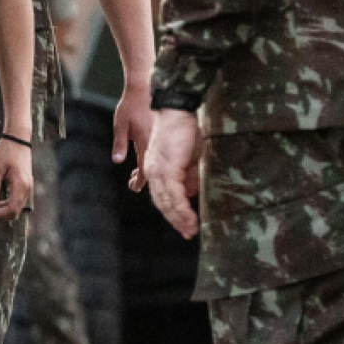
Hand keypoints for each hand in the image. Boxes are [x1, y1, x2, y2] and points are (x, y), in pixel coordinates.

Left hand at [0, 137, 32, 221]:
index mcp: (20, 185)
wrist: (18, 139)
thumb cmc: (7, 151)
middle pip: (15, 211)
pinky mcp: (25, 184)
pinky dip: (7, 203)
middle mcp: (26, 188)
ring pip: (16, 206)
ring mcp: (27, 186)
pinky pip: (17, 199)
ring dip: (2, 210)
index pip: (12, 209)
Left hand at [116, 77, 154, 190]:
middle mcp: (155, 142)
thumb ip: (119, 143)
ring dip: (147, 168)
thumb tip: (117, 161)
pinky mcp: (162, 132)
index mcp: (144, 142)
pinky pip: (159, 150)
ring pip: (156, 159)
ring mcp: (160, 137)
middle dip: (143, 178)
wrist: (148, 86)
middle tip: (133, 183)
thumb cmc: (132, 104)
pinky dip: (153, 157)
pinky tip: (146, 157)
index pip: (144, 169)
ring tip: (136, 173)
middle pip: (152, 167)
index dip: (140, 181)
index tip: (133, 188)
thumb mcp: (121, 124)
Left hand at [143, 107, 202, 238]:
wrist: (177, 110)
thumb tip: (190, 190)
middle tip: (187, 233)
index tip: (182, 224)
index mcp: (155, 168)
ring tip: (191, 230)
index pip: (161, 195)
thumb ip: (187, 174)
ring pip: (167, 202)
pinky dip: (182, 209)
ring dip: (179, 219)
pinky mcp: (167, 169)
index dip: (172, 211)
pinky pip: (174, 195)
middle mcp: (153, 171)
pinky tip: (189, 219)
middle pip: (162, 203)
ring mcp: (158, 171)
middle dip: (175, 220)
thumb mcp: (187, 156)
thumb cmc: (184, 129)